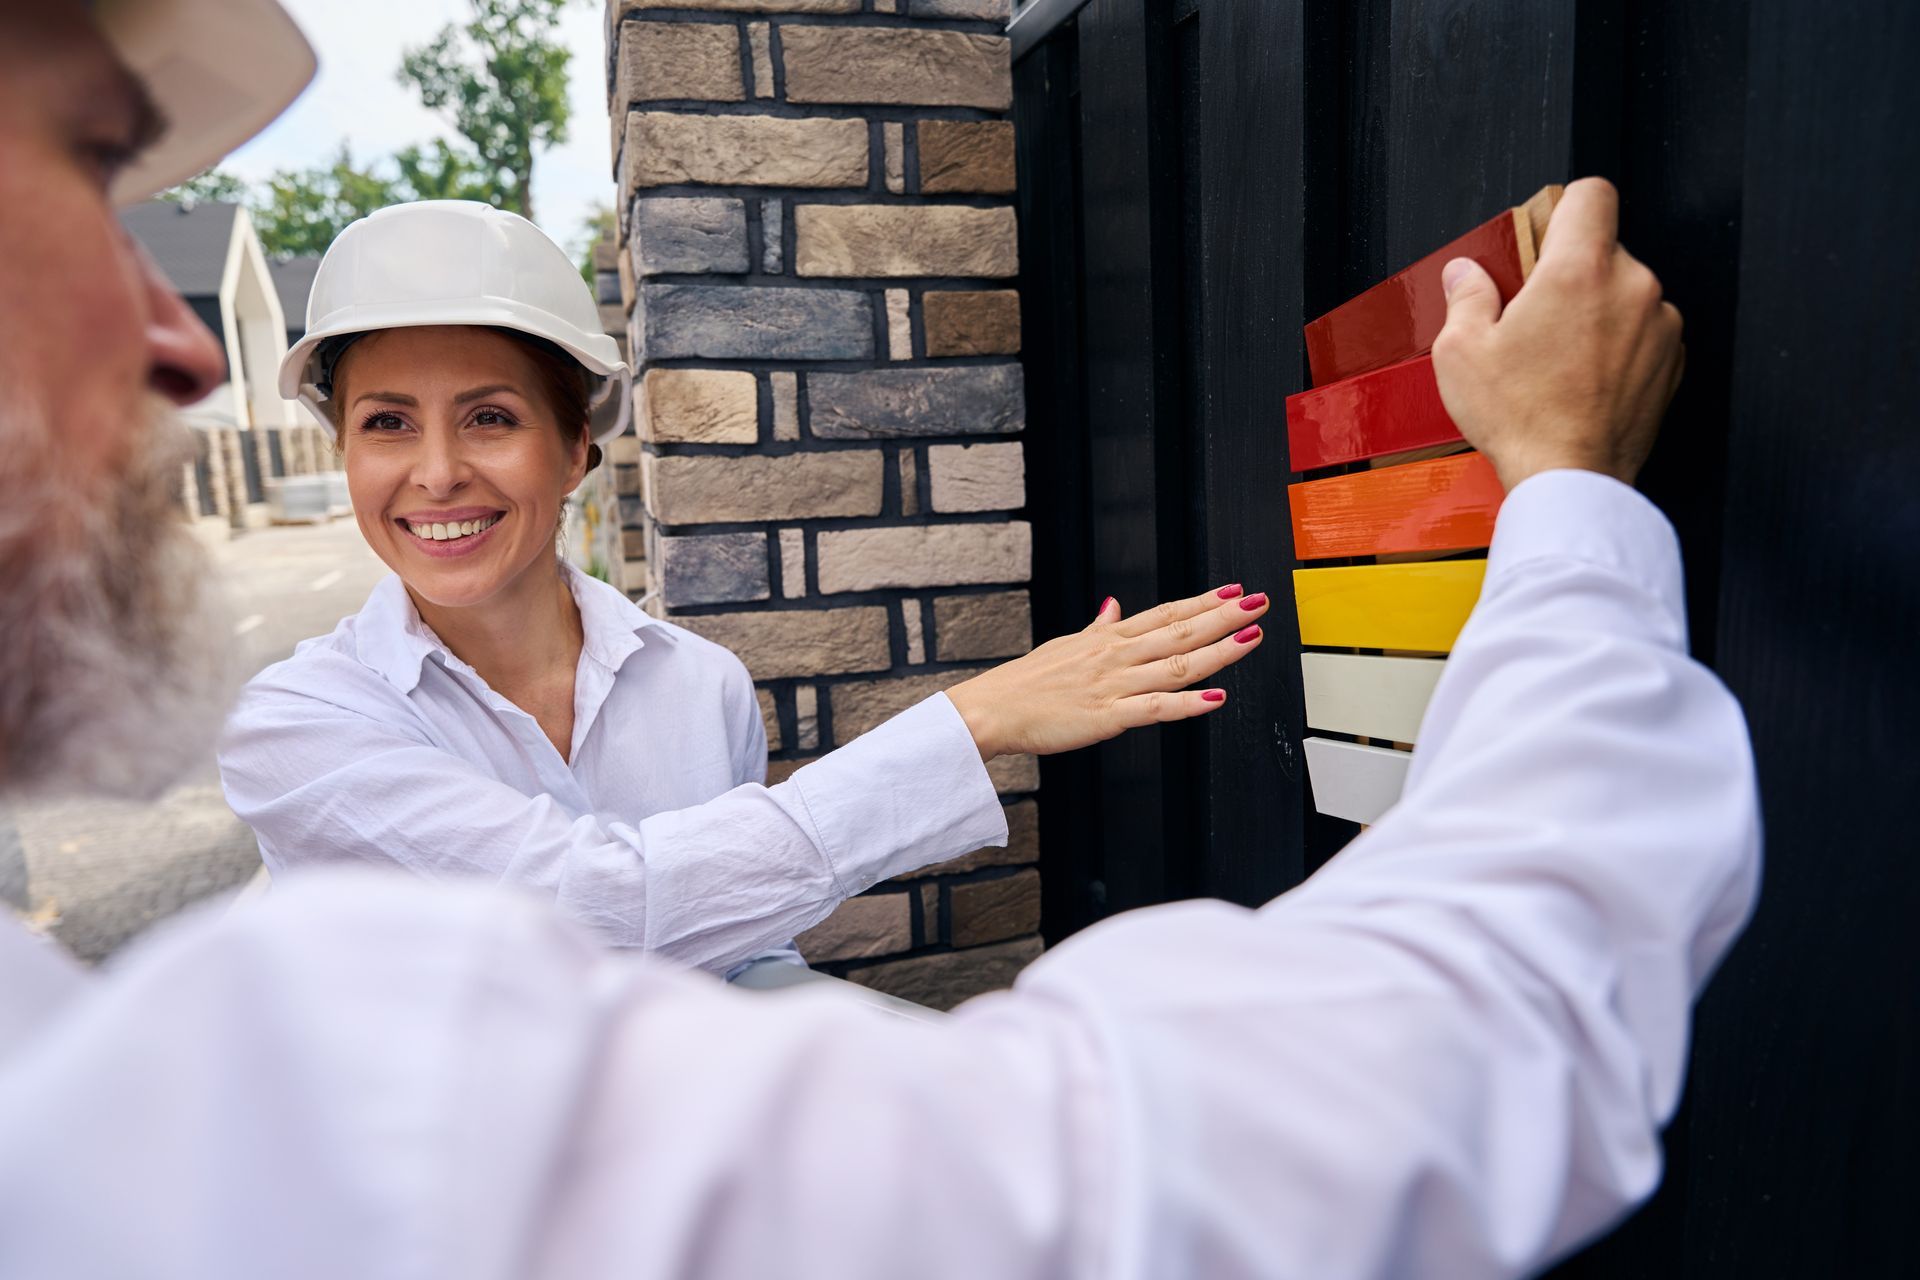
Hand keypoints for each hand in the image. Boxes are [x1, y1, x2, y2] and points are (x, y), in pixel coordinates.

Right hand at [946, 585, 1270, 759]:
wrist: (992, 709)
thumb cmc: (1024, 683)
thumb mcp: (1064, 645)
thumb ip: (1096, 628)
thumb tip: (1111, 606)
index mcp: (1106, 638)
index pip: (1164, 614)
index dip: (1202, 601)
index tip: (1233, 590)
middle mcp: (1115, 656)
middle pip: (1179, 631)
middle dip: (1222, 616)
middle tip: (1258, 602)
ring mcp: (1113, 685)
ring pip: (1176, 665)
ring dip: (1218, 651)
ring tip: (1250, 637)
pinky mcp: (1106, 717)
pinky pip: (1155, 708)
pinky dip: (1187, 704)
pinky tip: (1216, 700)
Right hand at [1430, 176, 1684, 491]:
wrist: (1570, 479)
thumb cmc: (1521, 419)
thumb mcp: (1462, 352)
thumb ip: (1466, 296)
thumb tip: (1467, 274)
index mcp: (1579, 270)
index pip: (1590, 194)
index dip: (1562, 208)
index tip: (1542, 236)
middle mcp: (1632, 286)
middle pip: (1603, 249)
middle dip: (1569, 274)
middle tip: (1533, 318)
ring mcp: (1660, 324)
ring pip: (1625, 292)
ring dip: (1596, 312)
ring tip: (1558, 358)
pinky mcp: (1673, 361)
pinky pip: (1643, 332)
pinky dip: (1618, 346)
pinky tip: (1583, 380)